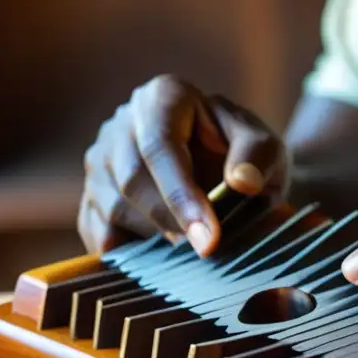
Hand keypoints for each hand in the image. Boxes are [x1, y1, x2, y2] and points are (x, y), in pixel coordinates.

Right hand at [78, 75, 287, 256]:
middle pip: (130, 179)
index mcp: (163, 96)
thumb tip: (242, 182)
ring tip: (190, 252)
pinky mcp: (91, 196)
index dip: (181, 194)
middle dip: (169, 222)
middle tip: (205, 252)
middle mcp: (122, 123)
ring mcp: (101, 159)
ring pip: (111, 208)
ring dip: (152, 238)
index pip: (160, 145)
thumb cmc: (245, 156)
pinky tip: (161, 260)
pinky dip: (127, 253)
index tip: (208, 238)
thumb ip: (258, 157)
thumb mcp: (267, 149)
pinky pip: (97, 231)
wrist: (227, 172)